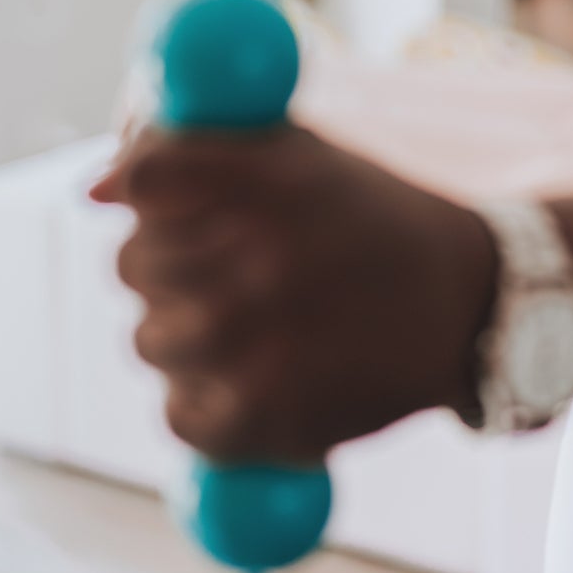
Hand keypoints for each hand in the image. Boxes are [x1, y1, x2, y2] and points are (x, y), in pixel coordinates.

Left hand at [88, 125, 495, 463]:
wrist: (473, 308)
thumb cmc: (370, 220)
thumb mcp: (303, 154)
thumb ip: (200, 149)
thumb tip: (98, 189)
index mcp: (269, 179)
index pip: (145, 179)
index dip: (143, 193)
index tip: (158, 206)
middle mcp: (258, 261)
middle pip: (133, 262)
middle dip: (165, 265)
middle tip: (230, 272)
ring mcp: (256, 348)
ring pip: (148, 340)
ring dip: (183, 334)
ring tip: (255, 327)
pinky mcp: (262, 423)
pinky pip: (178, 414)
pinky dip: (204, 402)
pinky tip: (259, 377)